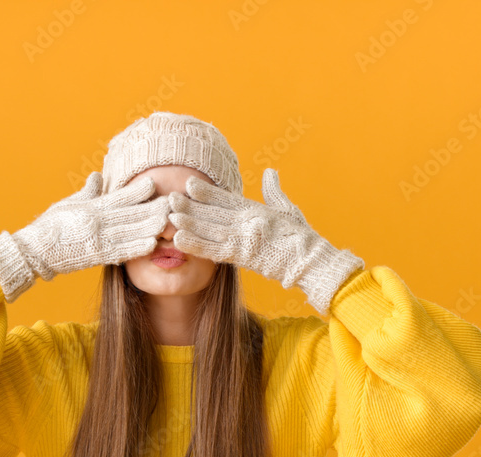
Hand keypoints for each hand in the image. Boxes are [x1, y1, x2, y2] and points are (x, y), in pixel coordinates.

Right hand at [0, 172, 169, 301]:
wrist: (34, 252)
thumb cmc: (50, 226)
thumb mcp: (67, 204)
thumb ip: (87, 193)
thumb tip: (98, 176)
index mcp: (90, 208)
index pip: (118, 196)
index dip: (136, 189)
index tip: (153, 182)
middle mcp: (96, 223)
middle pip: (130, 214)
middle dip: (152, 208)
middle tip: (172, 202)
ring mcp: (97, 241)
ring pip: (130, 232)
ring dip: (151, 227)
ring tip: (168, 221)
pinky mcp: (97, 257)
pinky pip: (120, 252)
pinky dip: (137, 247)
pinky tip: (152, 243)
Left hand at [167, 168, 363, 314]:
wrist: (310, 260)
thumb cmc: (301, 237)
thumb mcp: (288, 209)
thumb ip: (274, 191)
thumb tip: (270, 172)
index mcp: (255, 209)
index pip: (225, 198)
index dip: (206, 191)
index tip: (189, 183)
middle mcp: (246, 221)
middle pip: (212, 212)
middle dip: (190, 205)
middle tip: (170, 198)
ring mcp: (243, 238)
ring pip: (209, 229)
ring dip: (188, 223)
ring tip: (170, 216)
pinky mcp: (241, 256)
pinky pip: (213, 251)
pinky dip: (195, 245)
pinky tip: (179, 240)